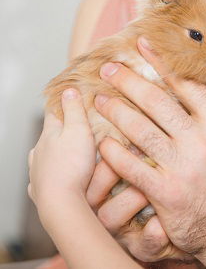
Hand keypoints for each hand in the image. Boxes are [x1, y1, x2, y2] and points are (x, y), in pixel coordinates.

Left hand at [29, 89, 95, 216]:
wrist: (60, 203)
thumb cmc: (71, 166)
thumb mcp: (79, 131)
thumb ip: (74, 110)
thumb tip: (68, 90)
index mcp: (49, 133)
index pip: (53, 110)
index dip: (63, 101)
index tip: (71, 95)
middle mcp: (39, 150)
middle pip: (50, 134)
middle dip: (64, 129)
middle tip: (81, 128)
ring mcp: (37, 170)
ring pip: (45, 155)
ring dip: (56, 152)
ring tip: (71, 154)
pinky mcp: (39, 188)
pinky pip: (44, 176)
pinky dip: (52, 173)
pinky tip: (58, 176)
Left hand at [94, 37, 205, 267]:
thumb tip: (187, 91)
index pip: (187, 84)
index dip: (161, 63)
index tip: (143, 46)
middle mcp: (204, 140)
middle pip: (158, 101)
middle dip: (128, 81)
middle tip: (108, 69)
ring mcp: (184, 166)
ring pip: (140, 130)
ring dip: (115, 111)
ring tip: (100, 100)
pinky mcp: (166, 192)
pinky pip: (131, 166)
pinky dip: (114, 153)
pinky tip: (102, 142)